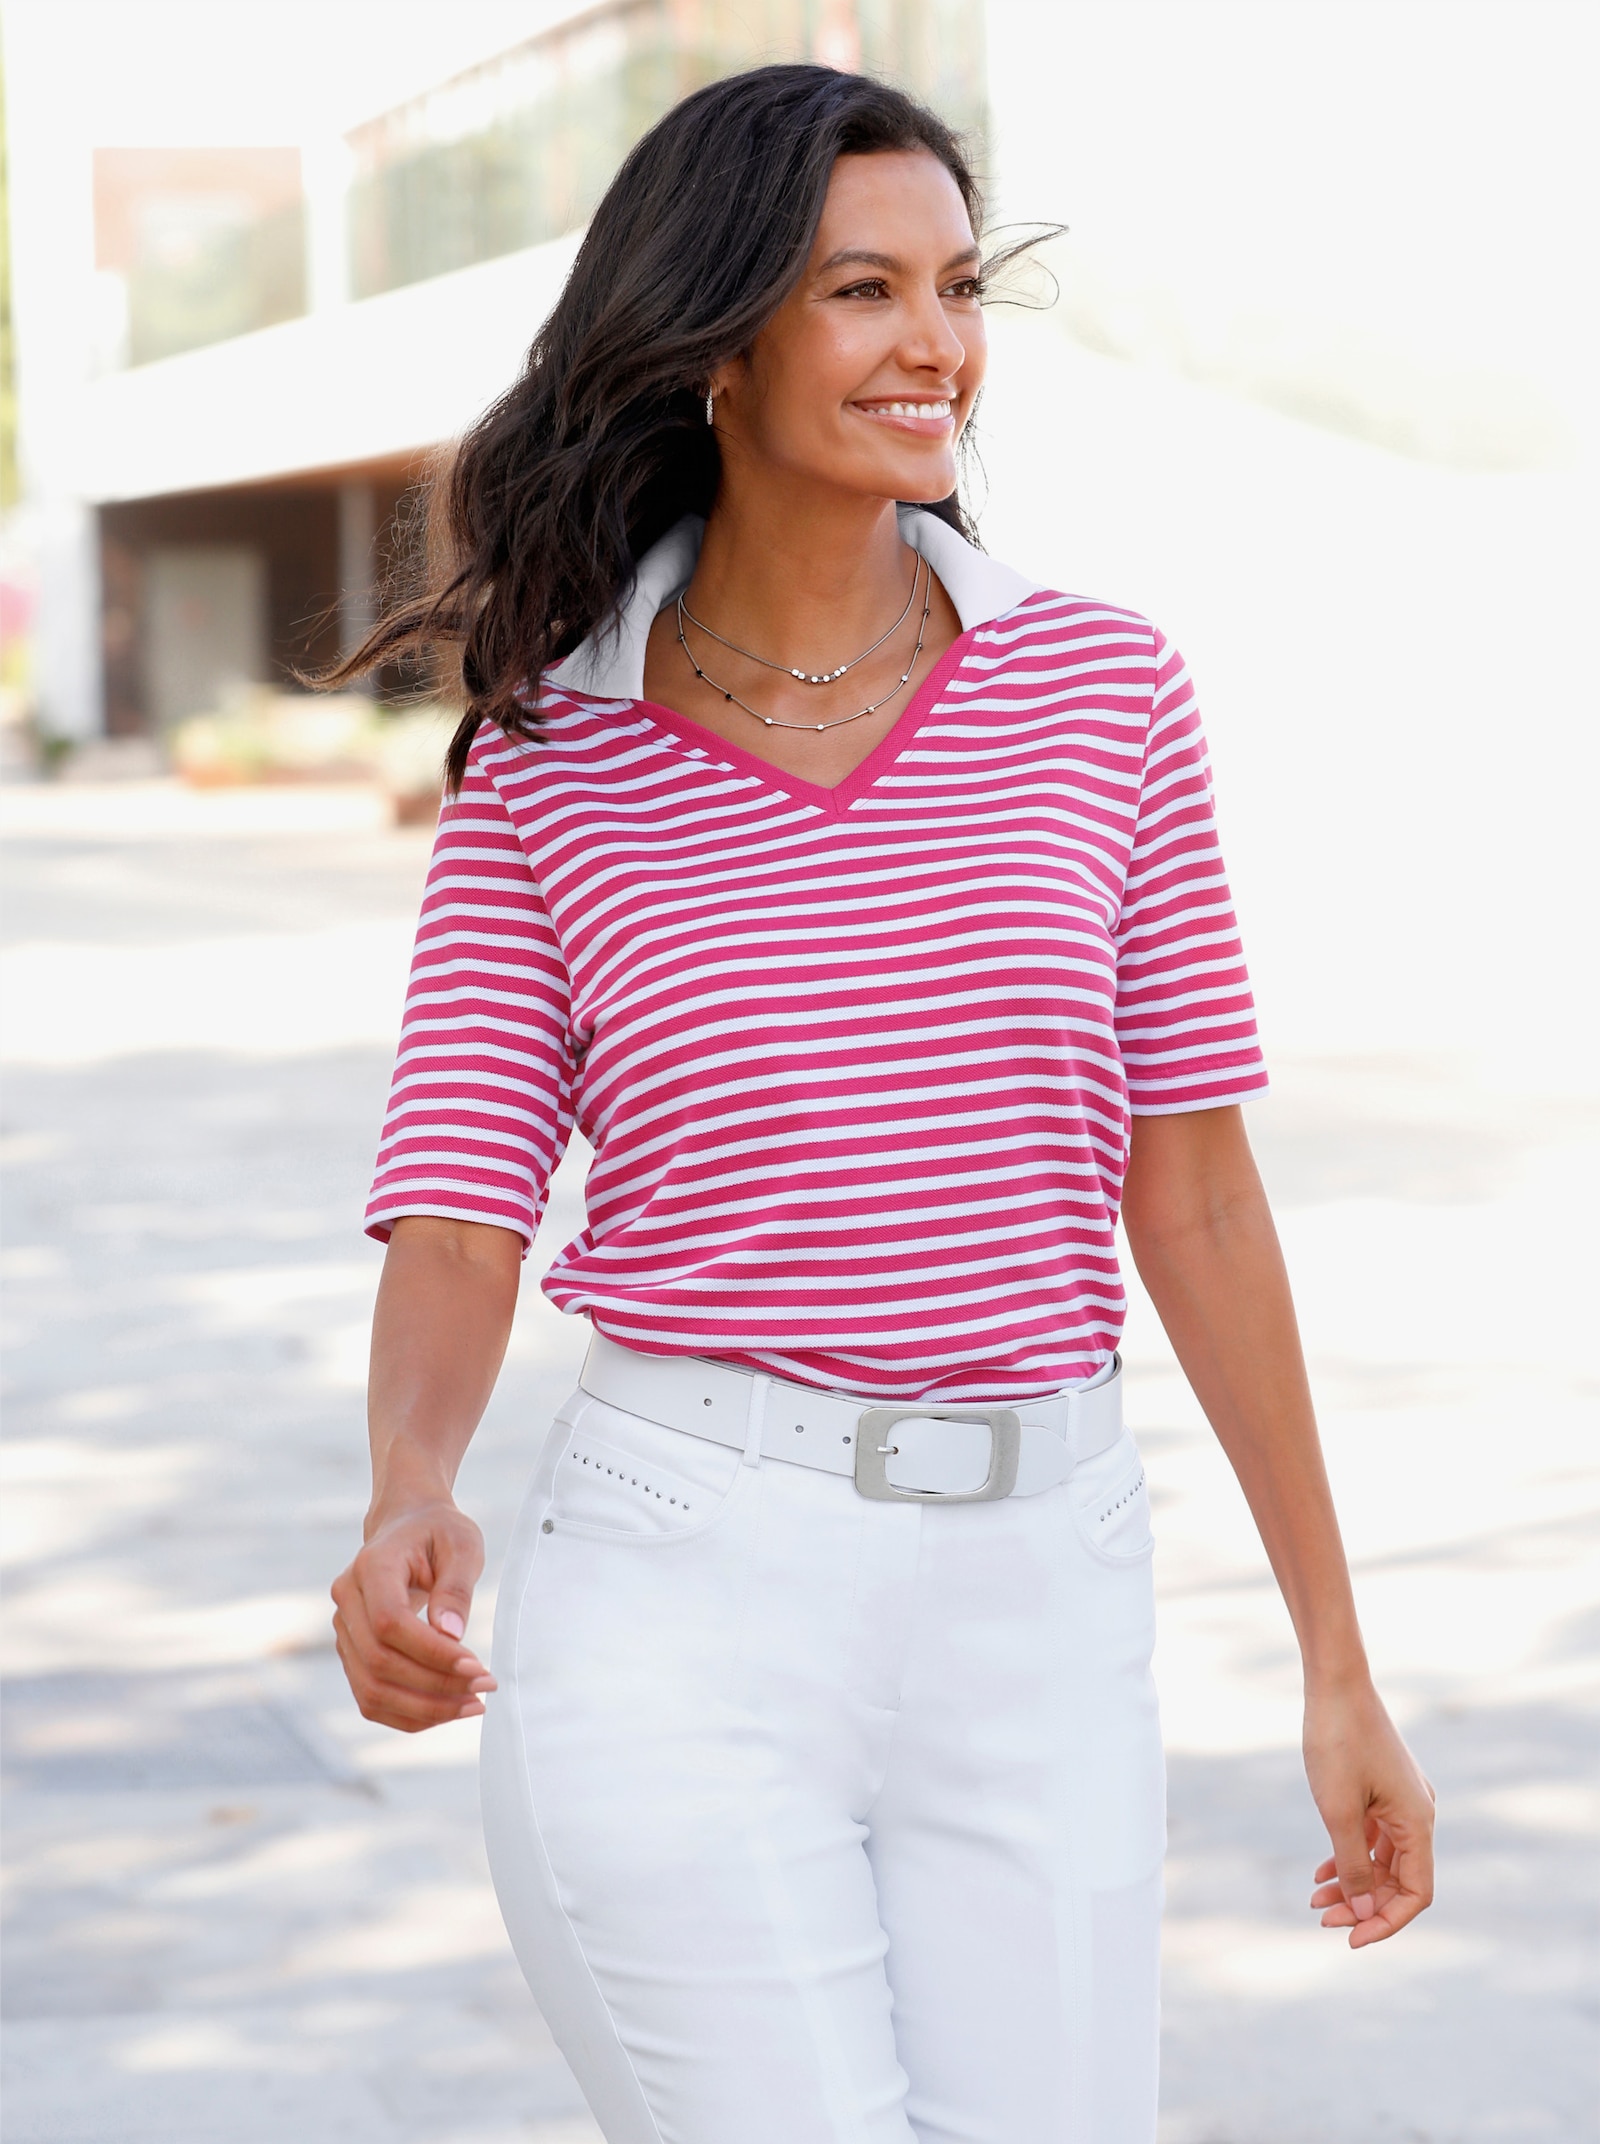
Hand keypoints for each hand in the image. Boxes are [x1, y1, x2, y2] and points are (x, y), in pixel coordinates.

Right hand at [331, 1498, 497, 1731]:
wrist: (408, 1525)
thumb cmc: (439, 1532)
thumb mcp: (462, 1544)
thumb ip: (456, 1587)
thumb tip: (451, 1635)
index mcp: (371, 1566)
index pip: (390, 1623)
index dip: (432, 1652)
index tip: (477, 1666)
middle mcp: (348, 1599)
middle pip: (379, 1662)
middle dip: (436, 1685)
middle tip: (485, 1688)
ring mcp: (344, 1630)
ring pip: (371, 1689)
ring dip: (424, 1708)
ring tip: (473, 1705)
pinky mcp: (352, 1653)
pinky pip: (372, 1698)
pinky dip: (409, 1714)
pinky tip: (448, 1709)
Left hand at [1303, 1677, 1434, 1946]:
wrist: (1335, 1684)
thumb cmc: (1337, 1743)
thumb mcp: (1339, 1811)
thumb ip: (1354, 1864)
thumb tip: (1363, 1909)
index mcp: (1418, 1823)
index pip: (1415, 1894)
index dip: (1386, 1922)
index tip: (1351, 1938)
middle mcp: (1418, 1815)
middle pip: (1398, 1880)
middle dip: (1363, 1904)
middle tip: (1321, 1916)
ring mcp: (1401, 1801)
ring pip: (1383, 1859)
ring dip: (1353, 1882)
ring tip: (1316, 1900)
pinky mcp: (1383, 1789)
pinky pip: (1373, 1836)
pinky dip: (1350, 1855)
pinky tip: (1321, 1871)